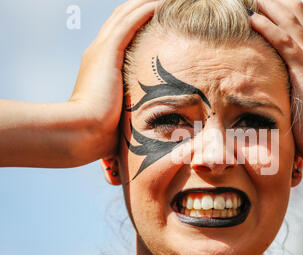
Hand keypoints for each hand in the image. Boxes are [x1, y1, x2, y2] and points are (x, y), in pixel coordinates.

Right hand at [69, 0, 157, 159]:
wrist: (82, 133)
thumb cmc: (100, 133)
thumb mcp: (116, 114)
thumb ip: (127, 109)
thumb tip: (142, 122)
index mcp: (99, 66)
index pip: (117, 36)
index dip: (133, 23)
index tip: (152, 18)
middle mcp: (97, 53)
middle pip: (119, 20)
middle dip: (139, 8)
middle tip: (160, 2)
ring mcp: (100, 51)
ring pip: (124, 16)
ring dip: (144, 4)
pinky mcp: (107, 53)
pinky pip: (128, 23)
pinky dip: (143, 11)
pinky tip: (159, 4)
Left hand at [249, 0, 302, 162]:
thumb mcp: (299, 96)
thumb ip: (289, 83)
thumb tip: (269, 84)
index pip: (298, 22)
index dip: (280, 8)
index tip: (261, 1)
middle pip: (294, 13)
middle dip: (274, 0)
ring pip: (289, 22)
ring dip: (268, 6)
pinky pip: (285, 43)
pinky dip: (269, 29)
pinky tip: (253, 18)